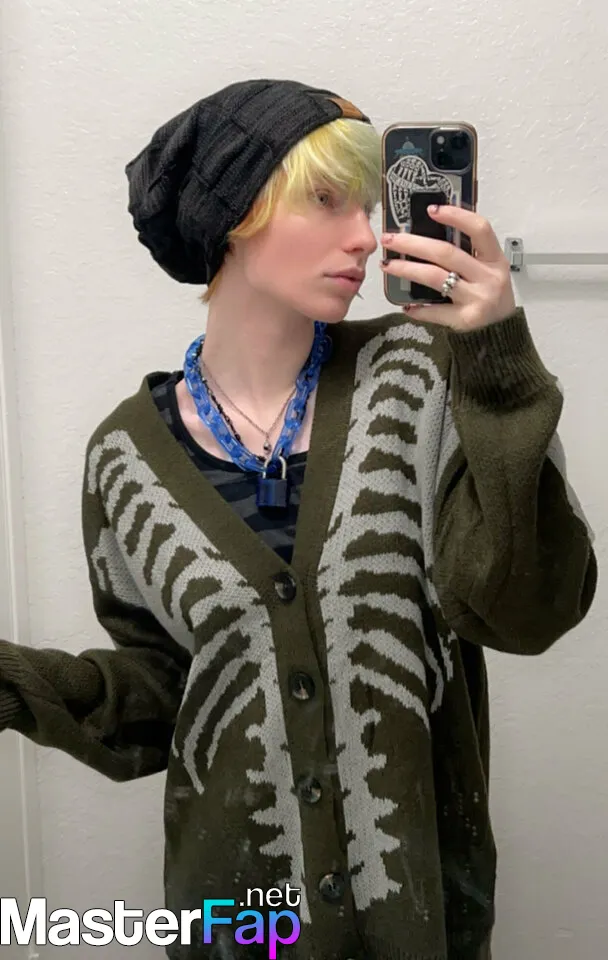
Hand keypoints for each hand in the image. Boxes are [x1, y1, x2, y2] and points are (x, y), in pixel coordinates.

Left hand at [380, 205, 516, 331]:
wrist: (501, 329)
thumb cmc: (489, 293)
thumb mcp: (487, 268)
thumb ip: (466, 253)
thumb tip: (427, 234)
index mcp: (494, 258)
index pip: (479, 229)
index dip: (456, 216)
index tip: (431, 209)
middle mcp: (488, 276)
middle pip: (446, 253)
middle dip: (413, 243)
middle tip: (389, 239)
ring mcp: (477, 298)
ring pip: (435, 278)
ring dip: (407, 269)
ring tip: (387, 265)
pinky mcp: (466, 319)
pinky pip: (435, 311)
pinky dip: (418, 309)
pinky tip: (405, 306)